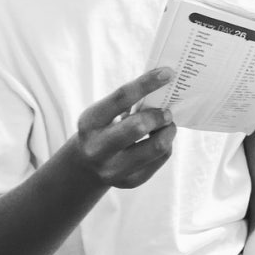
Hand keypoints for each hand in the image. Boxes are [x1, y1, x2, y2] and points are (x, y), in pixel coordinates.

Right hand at [74, 67, 177, 188]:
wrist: (86, 167)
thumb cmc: (104, 128)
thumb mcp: (105, 113)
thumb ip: (128, 101)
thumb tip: (164, 83)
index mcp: (90, 122)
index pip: (121, 97)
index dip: (147, 83)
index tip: (168, 73)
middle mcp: (98, 148)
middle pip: (139, 127)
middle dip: (159, 115)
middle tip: (168, 111)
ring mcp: (113, 169)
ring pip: (156, 146)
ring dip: (168, 131)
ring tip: (167, 124)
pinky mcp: (130, 182)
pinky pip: (161, 158)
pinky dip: (167, 144)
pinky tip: (158, 139)